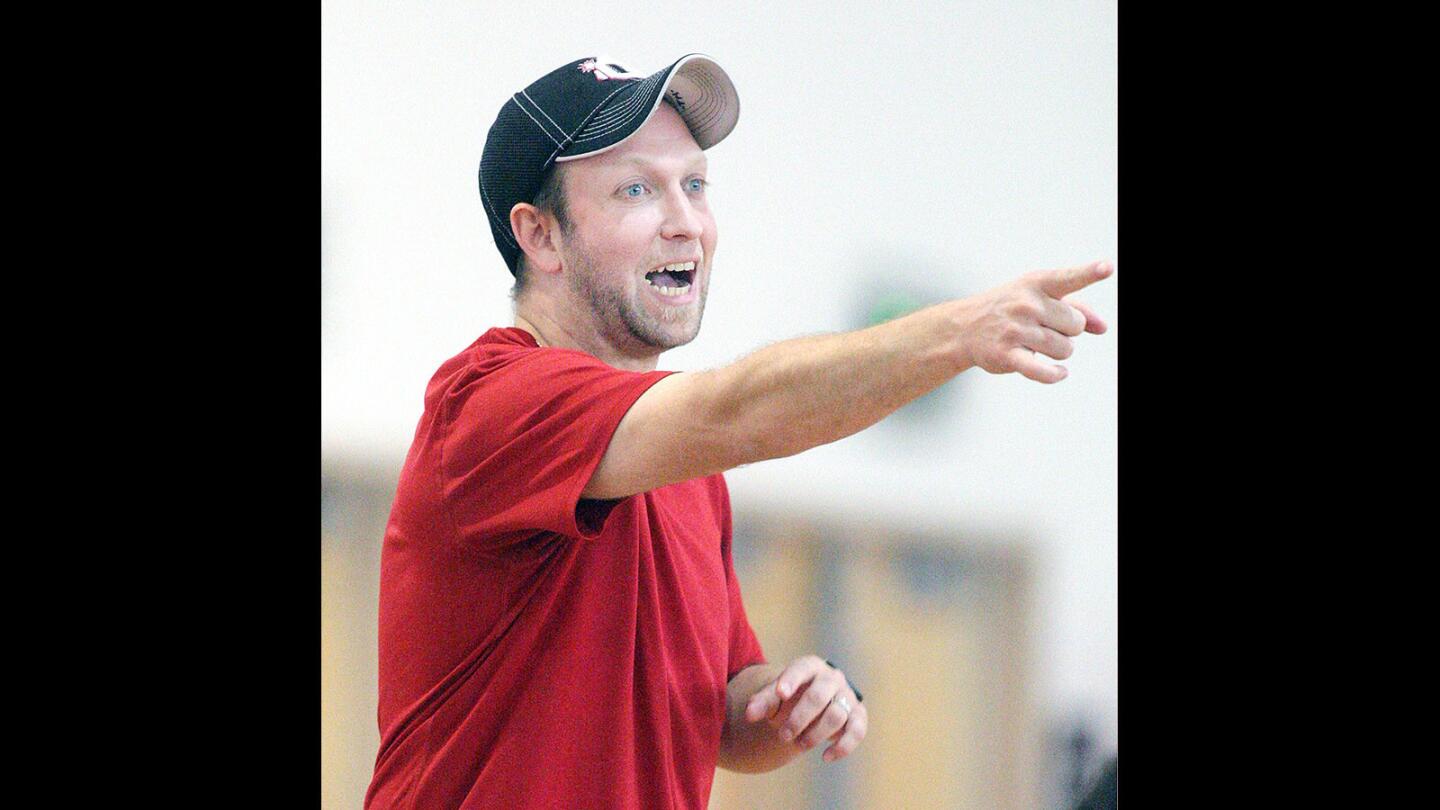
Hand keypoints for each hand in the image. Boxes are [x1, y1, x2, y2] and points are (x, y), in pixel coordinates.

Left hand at [743, 655, 867, 763]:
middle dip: (799, 719)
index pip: (801, 669)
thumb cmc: (792, 695)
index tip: (780, 693)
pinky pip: (857, 731)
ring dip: (816, 734)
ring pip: (836, 715)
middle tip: (783, 736)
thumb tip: (750, 714)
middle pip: (819, 696)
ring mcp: (847, 696)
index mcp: (810, 666)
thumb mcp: (776, 695)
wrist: (816, 701)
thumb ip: (762, 701)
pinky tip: (825, 756)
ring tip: (799, 746)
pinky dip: (843, 746)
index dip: (791, 680)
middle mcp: (832, 678)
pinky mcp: (858, 716)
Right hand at [958, 259, 1112, 382]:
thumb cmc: (1008, 308)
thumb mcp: (1038, 297)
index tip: (1106, 267)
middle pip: (1076, 325)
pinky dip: (1054, 374)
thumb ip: (1075, 307)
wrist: (964, 327)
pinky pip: (1042, 370)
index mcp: (1036, 284)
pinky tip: (1059, 372)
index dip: (1089, 273)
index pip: (1068, 278)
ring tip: (1035, 343)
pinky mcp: (1007, 355)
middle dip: (1067, 330)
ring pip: (1065, 349)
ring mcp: (1016, 330)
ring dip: (1058, 351)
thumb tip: (1103, 327)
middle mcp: (1026, 304)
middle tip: (1044, 327)